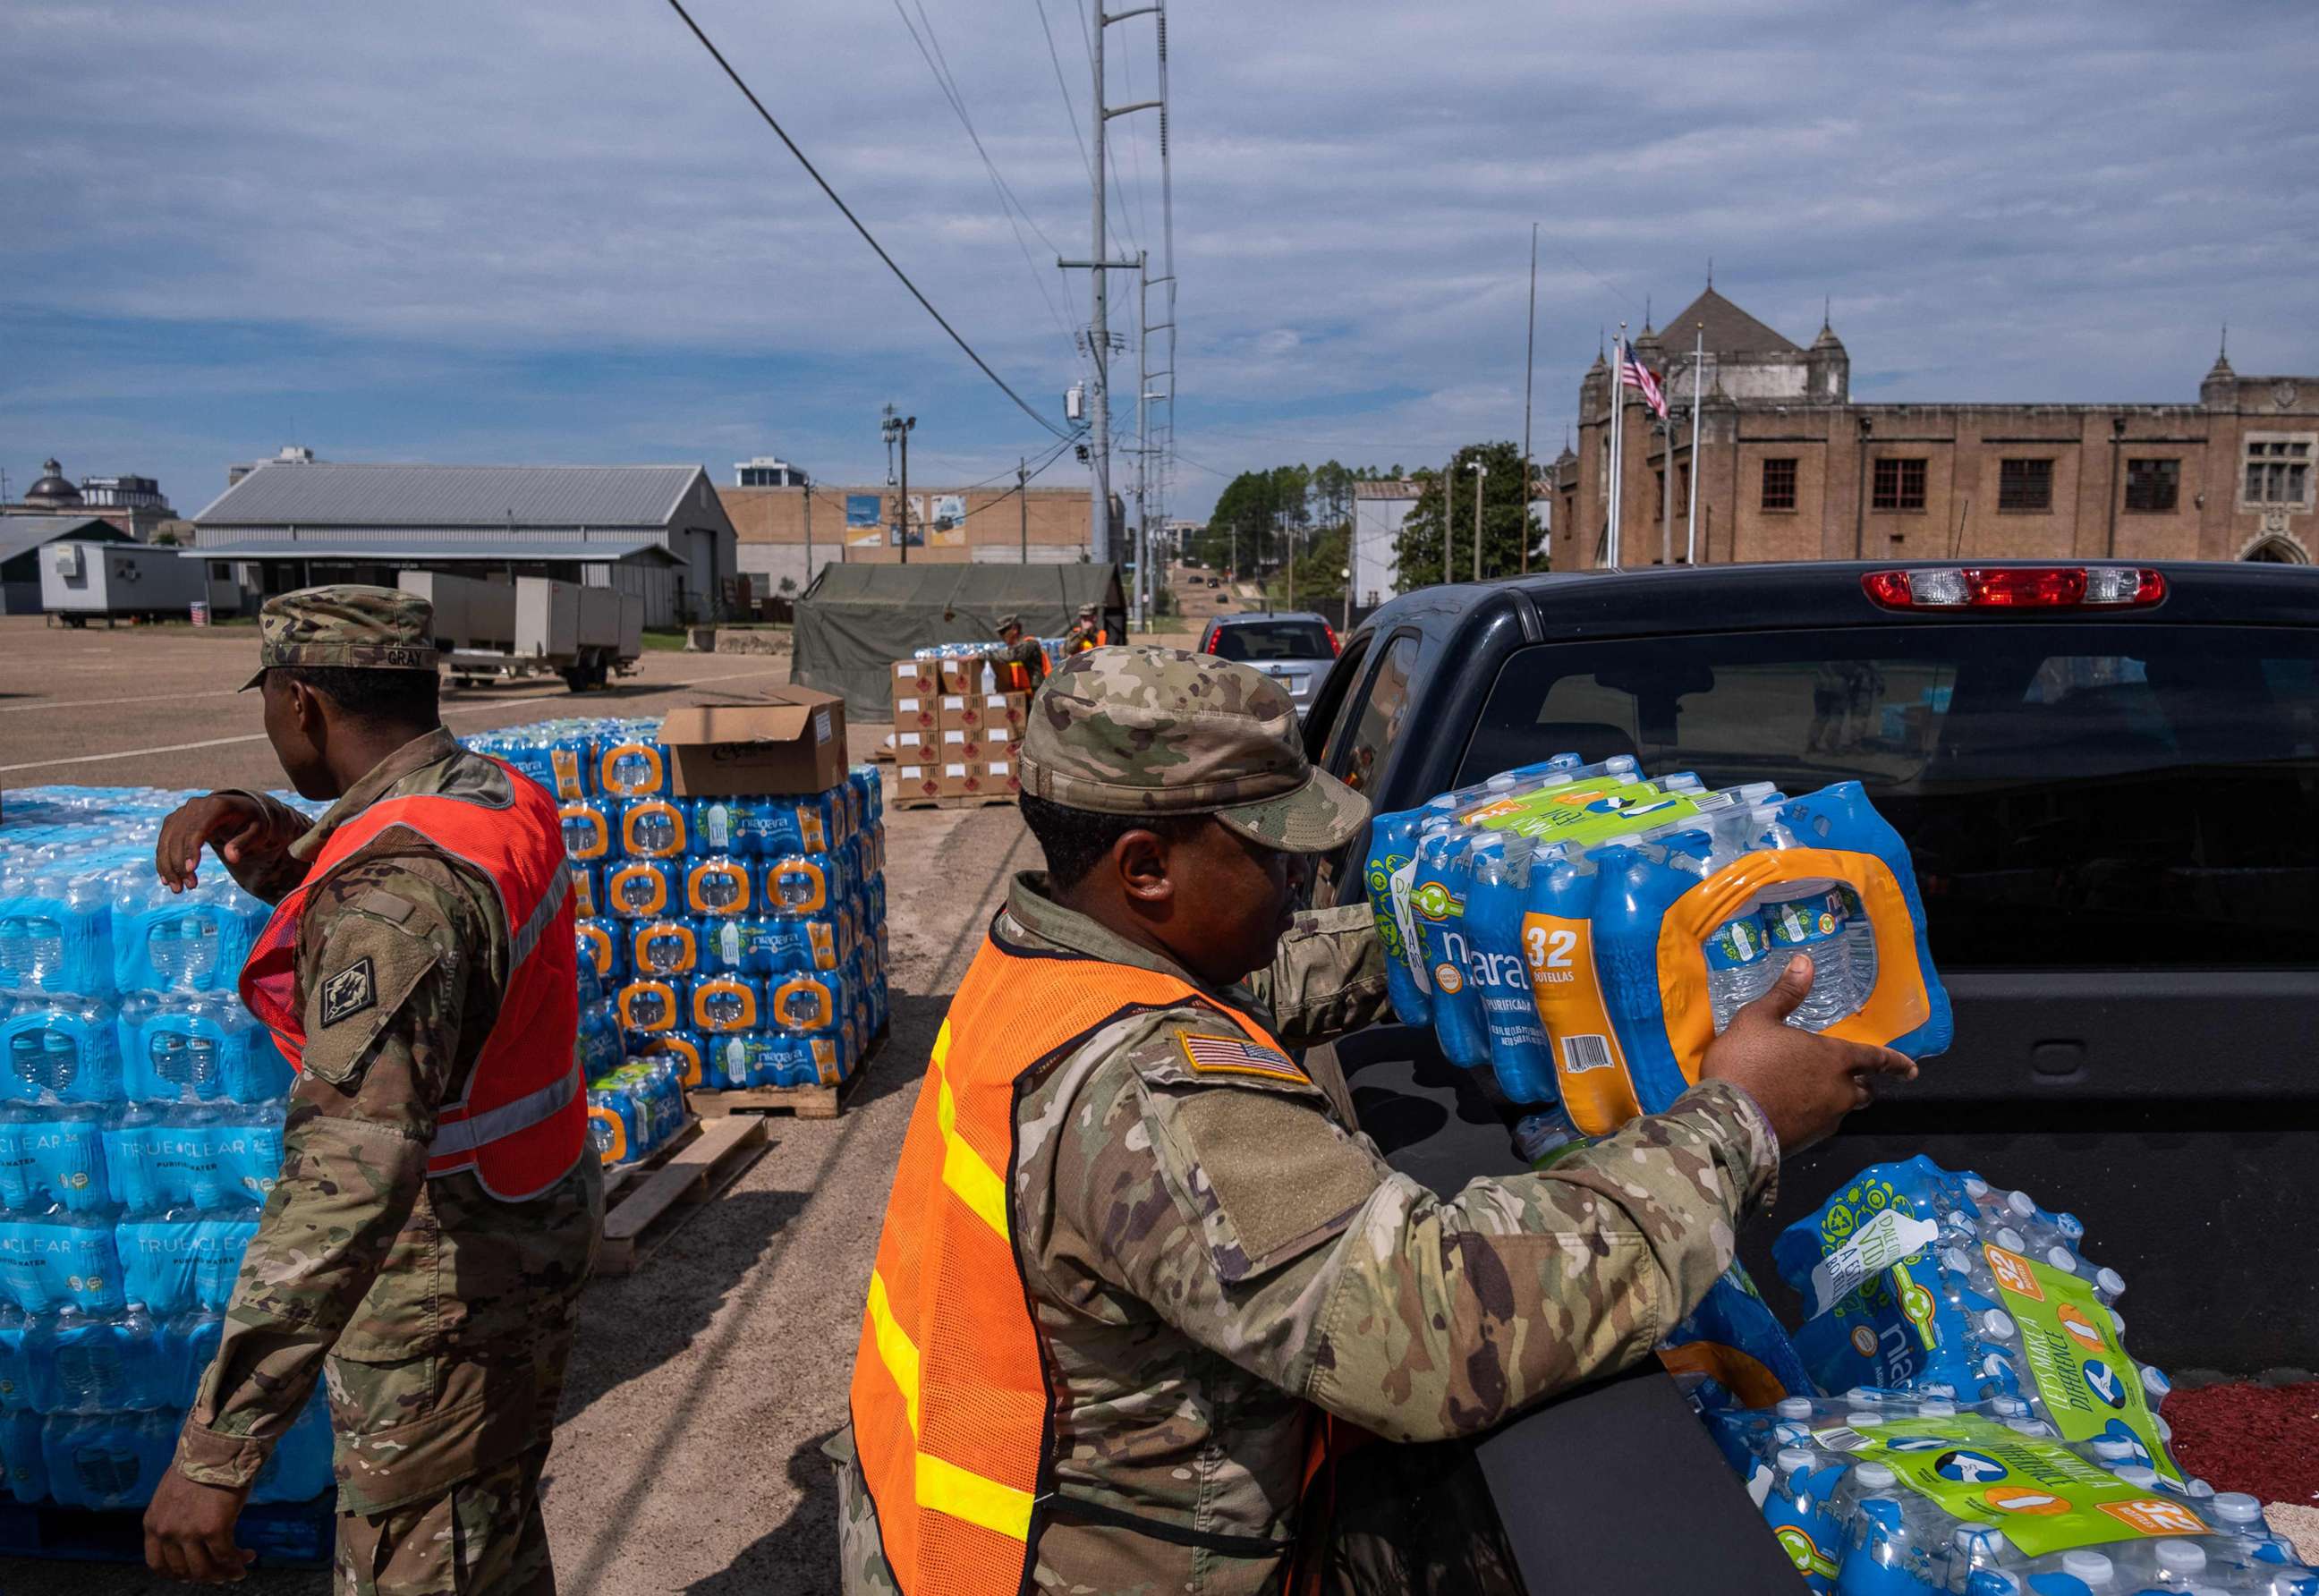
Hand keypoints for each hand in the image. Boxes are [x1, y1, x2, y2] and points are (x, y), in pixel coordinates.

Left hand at [144, 1467, 253, 1582]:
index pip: (157, 1563)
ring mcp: (188, 1532)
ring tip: (238, 1570)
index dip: (176, 1574)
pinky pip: (226, 1557)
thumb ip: (176, 1516)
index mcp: (153, 1523)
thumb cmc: (201, 1464)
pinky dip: (237, 1562)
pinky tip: (248, 1557)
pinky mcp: (213, 1529)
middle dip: (205, 1576)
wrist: (217, 1446)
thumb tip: (194, 1534)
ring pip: (205, 1569)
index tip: (191, 1575)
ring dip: (224, 1573)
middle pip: (183, 1570)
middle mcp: (166, 1532)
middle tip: (221, 1573)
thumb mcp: (174, 1494)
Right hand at [155, 794, 271, 892]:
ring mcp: (182, 812)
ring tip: (177, 889)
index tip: (190, 870)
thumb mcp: (258, 831)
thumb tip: (232, 858)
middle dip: (179, 864)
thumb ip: (245, 843)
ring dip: (168, 866)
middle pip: (179, 836)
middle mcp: (195, 806)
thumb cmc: (251, 821)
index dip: (191, 849)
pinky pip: (164, 841)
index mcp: (216, 806)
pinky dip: (163, 860)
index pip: (198, 828)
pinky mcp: (175, 821)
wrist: (239, 807)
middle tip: (187, 888)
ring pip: (167, 840)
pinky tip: (166, 879)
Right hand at [1699, 955, 1918, 1155]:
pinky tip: (1795, 1111)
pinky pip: (1821, 1125)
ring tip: (1820, 1095)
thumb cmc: (1745, 1062)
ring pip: (1844, 1109)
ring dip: (1840, 1101)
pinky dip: (1815, 1116)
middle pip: (1865, 1090)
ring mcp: (1825, 1120)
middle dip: (1866, 1086)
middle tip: (1862, 1083)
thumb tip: (1805, 961)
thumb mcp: (1758, 1018)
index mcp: (1834, 1058)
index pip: (1876, 1058)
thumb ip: (1786, 993)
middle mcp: (1839, 1091)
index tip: (1912, 1071)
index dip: (1896, 1063)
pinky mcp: (1807, 1140)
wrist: (1728, 1121)